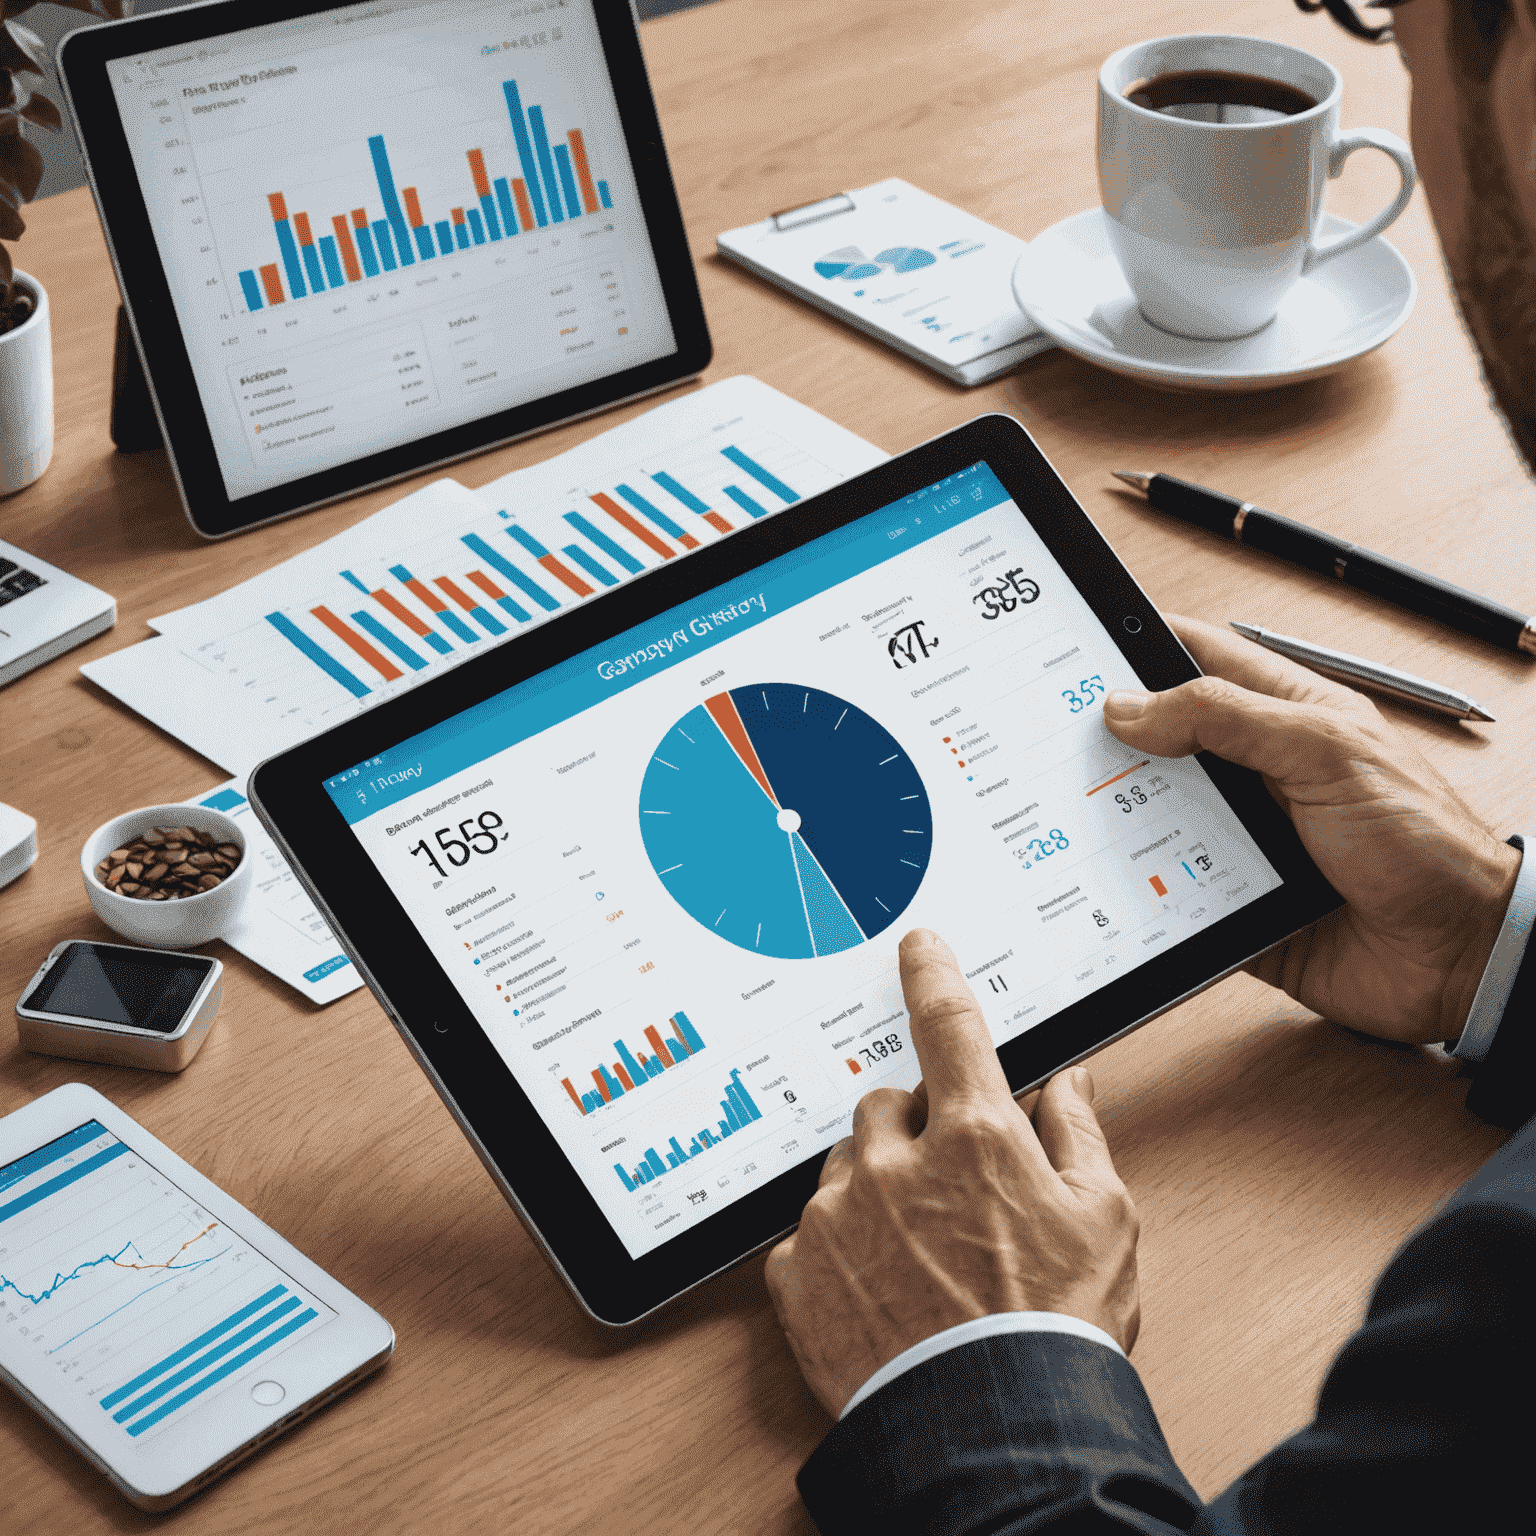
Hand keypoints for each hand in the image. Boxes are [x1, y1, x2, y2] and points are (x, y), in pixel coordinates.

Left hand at [764, 929, 1138, 1418]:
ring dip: (874, 1192)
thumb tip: (1069, 1081)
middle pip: (887, 1107)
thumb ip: (1078, 1133)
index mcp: (971, 1135)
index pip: (947, 1024)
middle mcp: (893, 1161)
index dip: (932, 973)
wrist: (993, 1433)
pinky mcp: (797, 1269)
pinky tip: (880, 1293)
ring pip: (846, 1168)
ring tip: (918, 1260)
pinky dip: (839, 1251)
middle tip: (949, 1197)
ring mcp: (838, 1213)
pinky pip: (810, 1233)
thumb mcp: (1105, 1222)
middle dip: (914, 1134)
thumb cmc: (1056, 1331)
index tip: (917, 945)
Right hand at [1103, 614, 1518, 1044]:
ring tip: (1068, 810)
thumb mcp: (1326, 751)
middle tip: (1051, 739)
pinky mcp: (1228, 902)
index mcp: (1283, 718)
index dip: (1140, 646)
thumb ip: (1228, 719)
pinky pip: (1163, 891)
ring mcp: (1240, 839)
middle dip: (1107, 741)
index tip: (1080, 646)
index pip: (1197, 661)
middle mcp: (1254, 774)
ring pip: (1151, 817)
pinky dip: (1135, 890)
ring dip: (1115, 818)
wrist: (1459, 956)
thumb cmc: (1424, 844)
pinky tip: (1106, 884)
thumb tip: (1131, 706)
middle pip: (1159, 743)